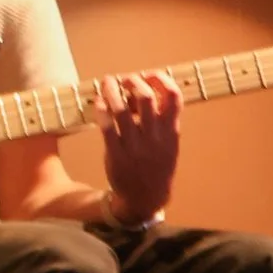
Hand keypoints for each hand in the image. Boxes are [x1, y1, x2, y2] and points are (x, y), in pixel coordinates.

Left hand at [97, 69, 179, 222]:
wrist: (146, 198)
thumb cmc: (157, 165)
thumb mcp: (170, 143)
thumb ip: (164, 120)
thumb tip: (150, 89)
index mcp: (171, 131)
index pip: (174, 97)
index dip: (162, 79)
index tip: (149, 74)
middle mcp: (154, 137)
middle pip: (145, 97)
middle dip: (133, 81)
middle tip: (123, 79)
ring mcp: (135, 146)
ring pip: (121, 110)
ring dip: (111, 90)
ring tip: (106, 82)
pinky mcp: (117, 155)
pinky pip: (106, 127)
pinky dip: (101, 110)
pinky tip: (98, 102)